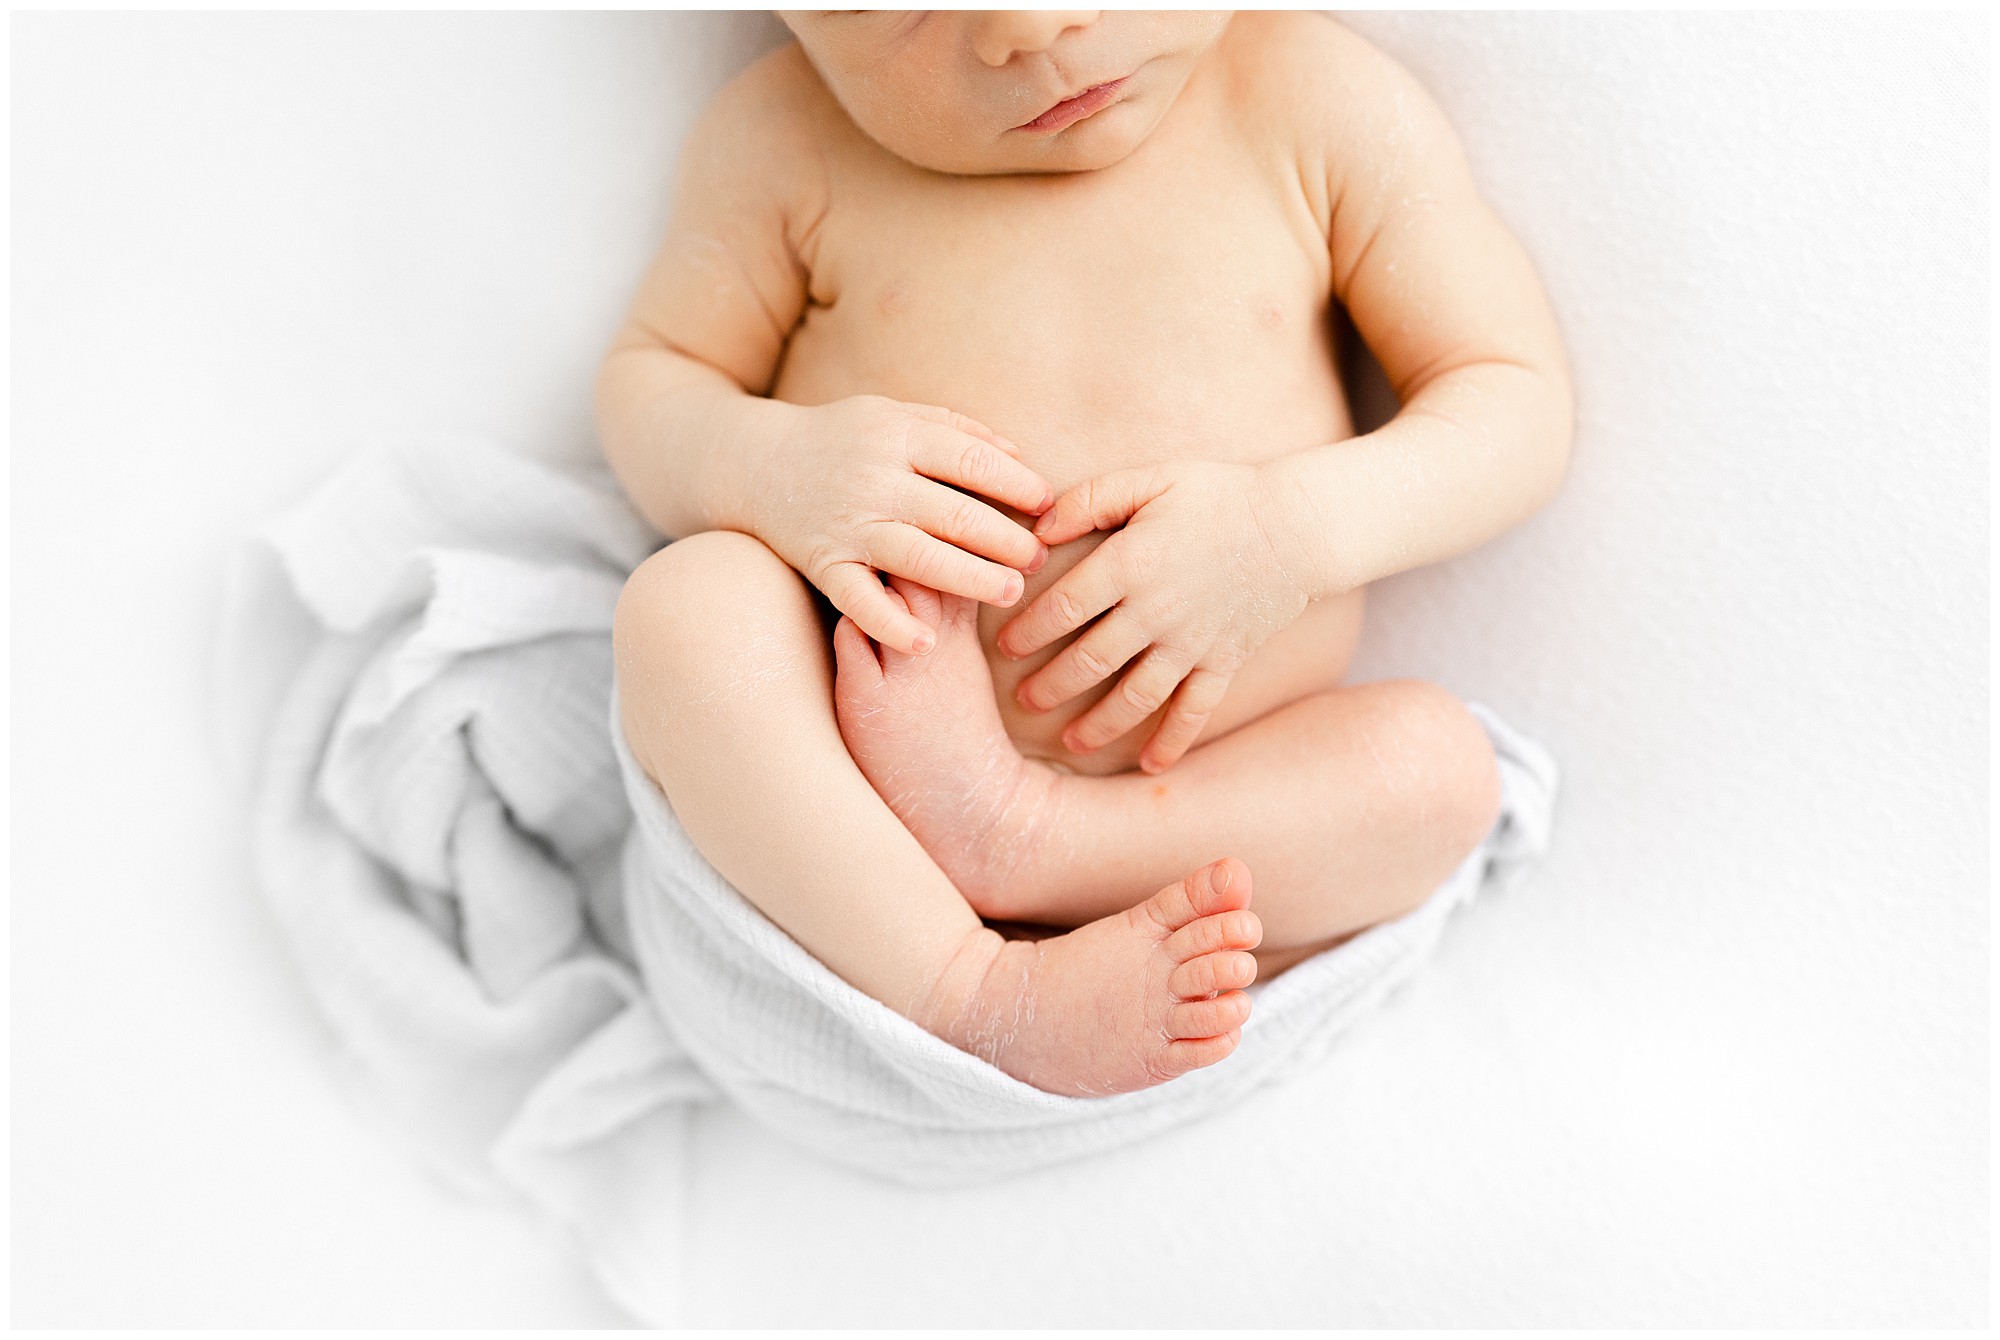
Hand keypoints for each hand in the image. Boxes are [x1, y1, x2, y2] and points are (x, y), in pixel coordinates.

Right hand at [753, 395, 1052, 654]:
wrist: (754, 463)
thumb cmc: (842, 439)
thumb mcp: (894, 415)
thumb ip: (956, 430)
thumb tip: (1020, 456)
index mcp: (896, 436)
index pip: (971, 461)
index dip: (1017, 484)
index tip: (1048, 505)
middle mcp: (873, 480)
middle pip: (954, 514)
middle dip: (1005, 539)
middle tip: (1037, 559)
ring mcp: (847, 525)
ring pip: (918, 558)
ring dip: (970, 578)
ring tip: (1009, 592)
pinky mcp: (822, 563)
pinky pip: (858, 600)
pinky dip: (889, 624)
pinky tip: (924, 642)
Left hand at [997, 460, 1311, 773]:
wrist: (1298, 525)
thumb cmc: (1218, 494)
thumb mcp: (1150, 479)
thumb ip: (1090, 500)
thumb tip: (1035, 530)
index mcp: (1131, 563)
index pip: (1063, 608)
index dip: (1027, 632)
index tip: (1005, 649)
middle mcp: (1156, 611)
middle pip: (1089, 662)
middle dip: (1050, 688)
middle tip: (1024, 703)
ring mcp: (1192, 643)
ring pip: (1135, 697)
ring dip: (1098, 726)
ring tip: (1069, 744)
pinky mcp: (1224, 662)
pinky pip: (1194, 711)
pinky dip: (1172, 742)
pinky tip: (1150, 765)